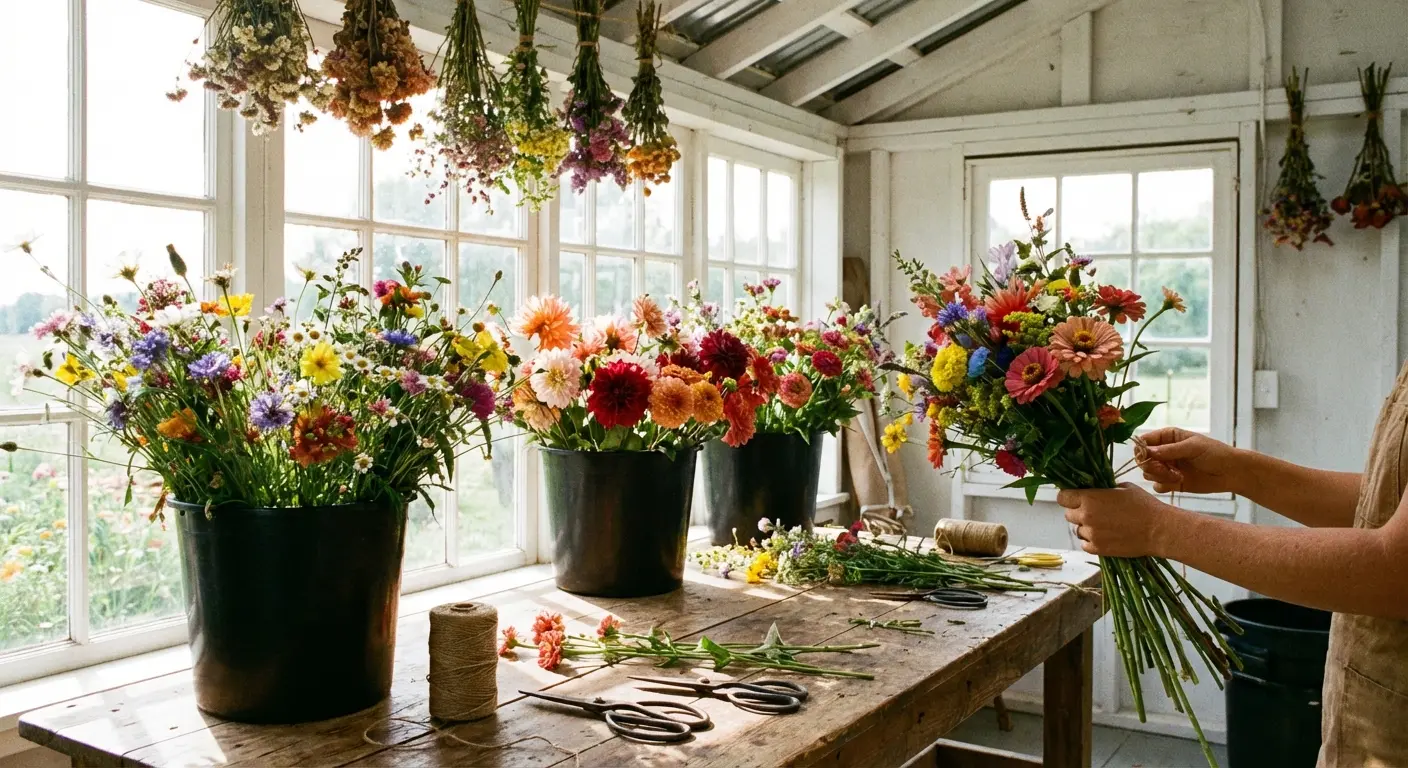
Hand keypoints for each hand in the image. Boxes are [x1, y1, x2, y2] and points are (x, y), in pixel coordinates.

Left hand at [1056, 483, 1180, 556]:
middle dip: (1078, 512)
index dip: (1067, 497)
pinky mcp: (1098, 549)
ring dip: (1086, 527)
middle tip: (1094, 512)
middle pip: (1068, 514)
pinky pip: (1085, 544)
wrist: (1159, 530)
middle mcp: (1086, 516)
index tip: (1074, 498)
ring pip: (1077, 530)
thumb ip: (1103, 490)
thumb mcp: (1123, 487)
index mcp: (1089, 498)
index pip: (1062, 497)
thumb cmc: (1144, 505)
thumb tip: (1094, 490)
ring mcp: (1091, 534)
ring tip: (1104, 525)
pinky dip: (1091, 541)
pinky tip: (1105, 536)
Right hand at [1137, 427, 1240, 494]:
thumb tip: (1148, 452)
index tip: (1148, 457)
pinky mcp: (1171, 482)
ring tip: (1178, 476)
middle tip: (1166, 469)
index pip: (1144, 441)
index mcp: (1167, 437)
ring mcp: (1167, 467)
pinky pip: (1157, 486)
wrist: (1232, 472)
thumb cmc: (1216, 453)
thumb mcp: (1193, 447)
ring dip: (1160, 476)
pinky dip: (1164, 485)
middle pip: (1143, 459)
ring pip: (1148, 473)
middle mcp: (1164, 452)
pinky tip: (1179, 482)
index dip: (1142, 450)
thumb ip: (1170, 449)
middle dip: (1152, 466)